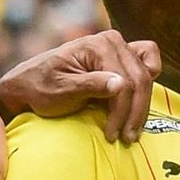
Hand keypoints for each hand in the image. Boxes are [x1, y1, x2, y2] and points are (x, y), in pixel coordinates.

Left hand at [0, 30, 161, 142]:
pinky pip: (149, 63)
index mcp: (98, 45)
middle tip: (126, 139)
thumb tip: (121, 84)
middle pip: (140, 80)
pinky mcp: (122, 56)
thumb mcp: (60, 91)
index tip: (112, 135)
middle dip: (135, 113)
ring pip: (147, 76)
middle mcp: (112, 40)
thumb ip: (90, 86)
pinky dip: (149, 80)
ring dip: (142, 106)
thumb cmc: (41, 89)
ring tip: (130, 132)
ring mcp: (118, 46)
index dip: (122, 112)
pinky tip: (137, 102)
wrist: (30, 85)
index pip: (125, 83)